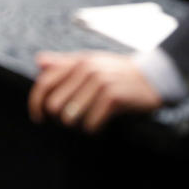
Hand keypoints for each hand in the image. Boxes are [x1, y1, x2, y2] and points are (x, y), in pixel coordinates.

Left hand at [28, 52, 161, 131]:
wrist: (153, 77)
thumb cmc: (118, 73)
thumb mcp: (92, 62)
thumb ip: (64, 62)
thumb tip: (39, 61)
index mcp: (79, 61)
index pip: (44, 83)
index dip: (35, 104)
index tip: (39, 117)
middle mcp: (87, 68)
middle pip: (55, 105)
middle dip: (62, 117)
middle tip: (78, 116)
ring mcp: (100, 81)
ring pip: (70, 117)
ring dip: (80, 123)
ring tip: (92, 117)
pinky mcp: (113, 96)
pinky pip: (90, 124)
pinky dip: (95, 128)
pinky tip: (104, 121)